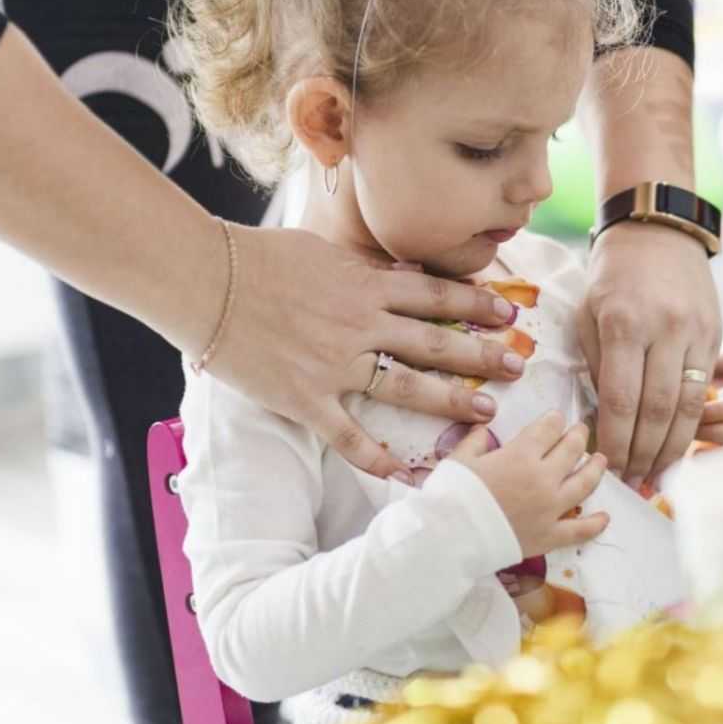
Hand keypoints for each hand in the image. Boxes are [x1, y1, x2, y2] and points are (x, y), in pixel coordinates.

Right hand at [204, 227, 529, 479]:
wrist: (205, 280)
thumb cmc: (257, 257)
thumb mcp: (321, 250)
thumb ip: (363, 268)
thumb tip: (402, 273)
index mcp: (365, 286)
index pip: (434, 295)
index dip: (474, 303)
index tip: (506, 313)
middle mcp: (360, 326)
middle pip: (435, 342)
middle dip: (482, 354)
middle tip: (517, 365)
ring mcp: (334, 365)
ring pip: (406, 387)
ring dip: (451, 401)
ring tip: (486, 412)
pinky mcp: (305, 398)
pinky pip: (348, 434)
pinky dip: (375, 457)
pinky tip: (402, 473)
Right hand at [448, 413, 609, 559]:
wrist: (450, 536)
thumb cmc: (452, 495)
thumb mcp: (459, 459)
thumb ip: (475, 441)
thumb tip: (483, 430)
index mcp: (521, 454)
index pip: (548, 428)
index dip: (554, 420)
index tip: (557, 418)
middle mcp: (543, 478)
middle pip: (571, 450)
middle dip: (578, 435)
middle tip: (582, 430)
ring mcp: (550, 508)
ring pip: (584, 484)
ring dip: (595, 469)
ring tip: (601, 460)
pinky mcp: (549, 536)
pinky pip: (579, 530)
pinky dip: (595, 524)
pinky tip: (605, 517)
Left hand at [578, 221, 722, 486]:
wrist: (658, 230)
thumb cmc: (612, 276)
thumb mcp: (588, 314)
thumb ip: (597, 366)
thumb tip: (605, 419)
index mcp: (624, 324)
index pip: (621, 399)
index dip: (616, 441)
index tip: (609, 465)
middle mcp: (665, 330)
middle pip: (658, 410)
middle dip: (644, 453)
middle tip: (632, 478)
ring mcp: (696, 333)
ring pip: (688, 406)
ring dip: (671, 446)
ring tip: (655, 470)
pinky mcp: (715, 335)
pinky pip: (703, 388)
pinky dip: (691, 422)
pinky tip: (678, 442)